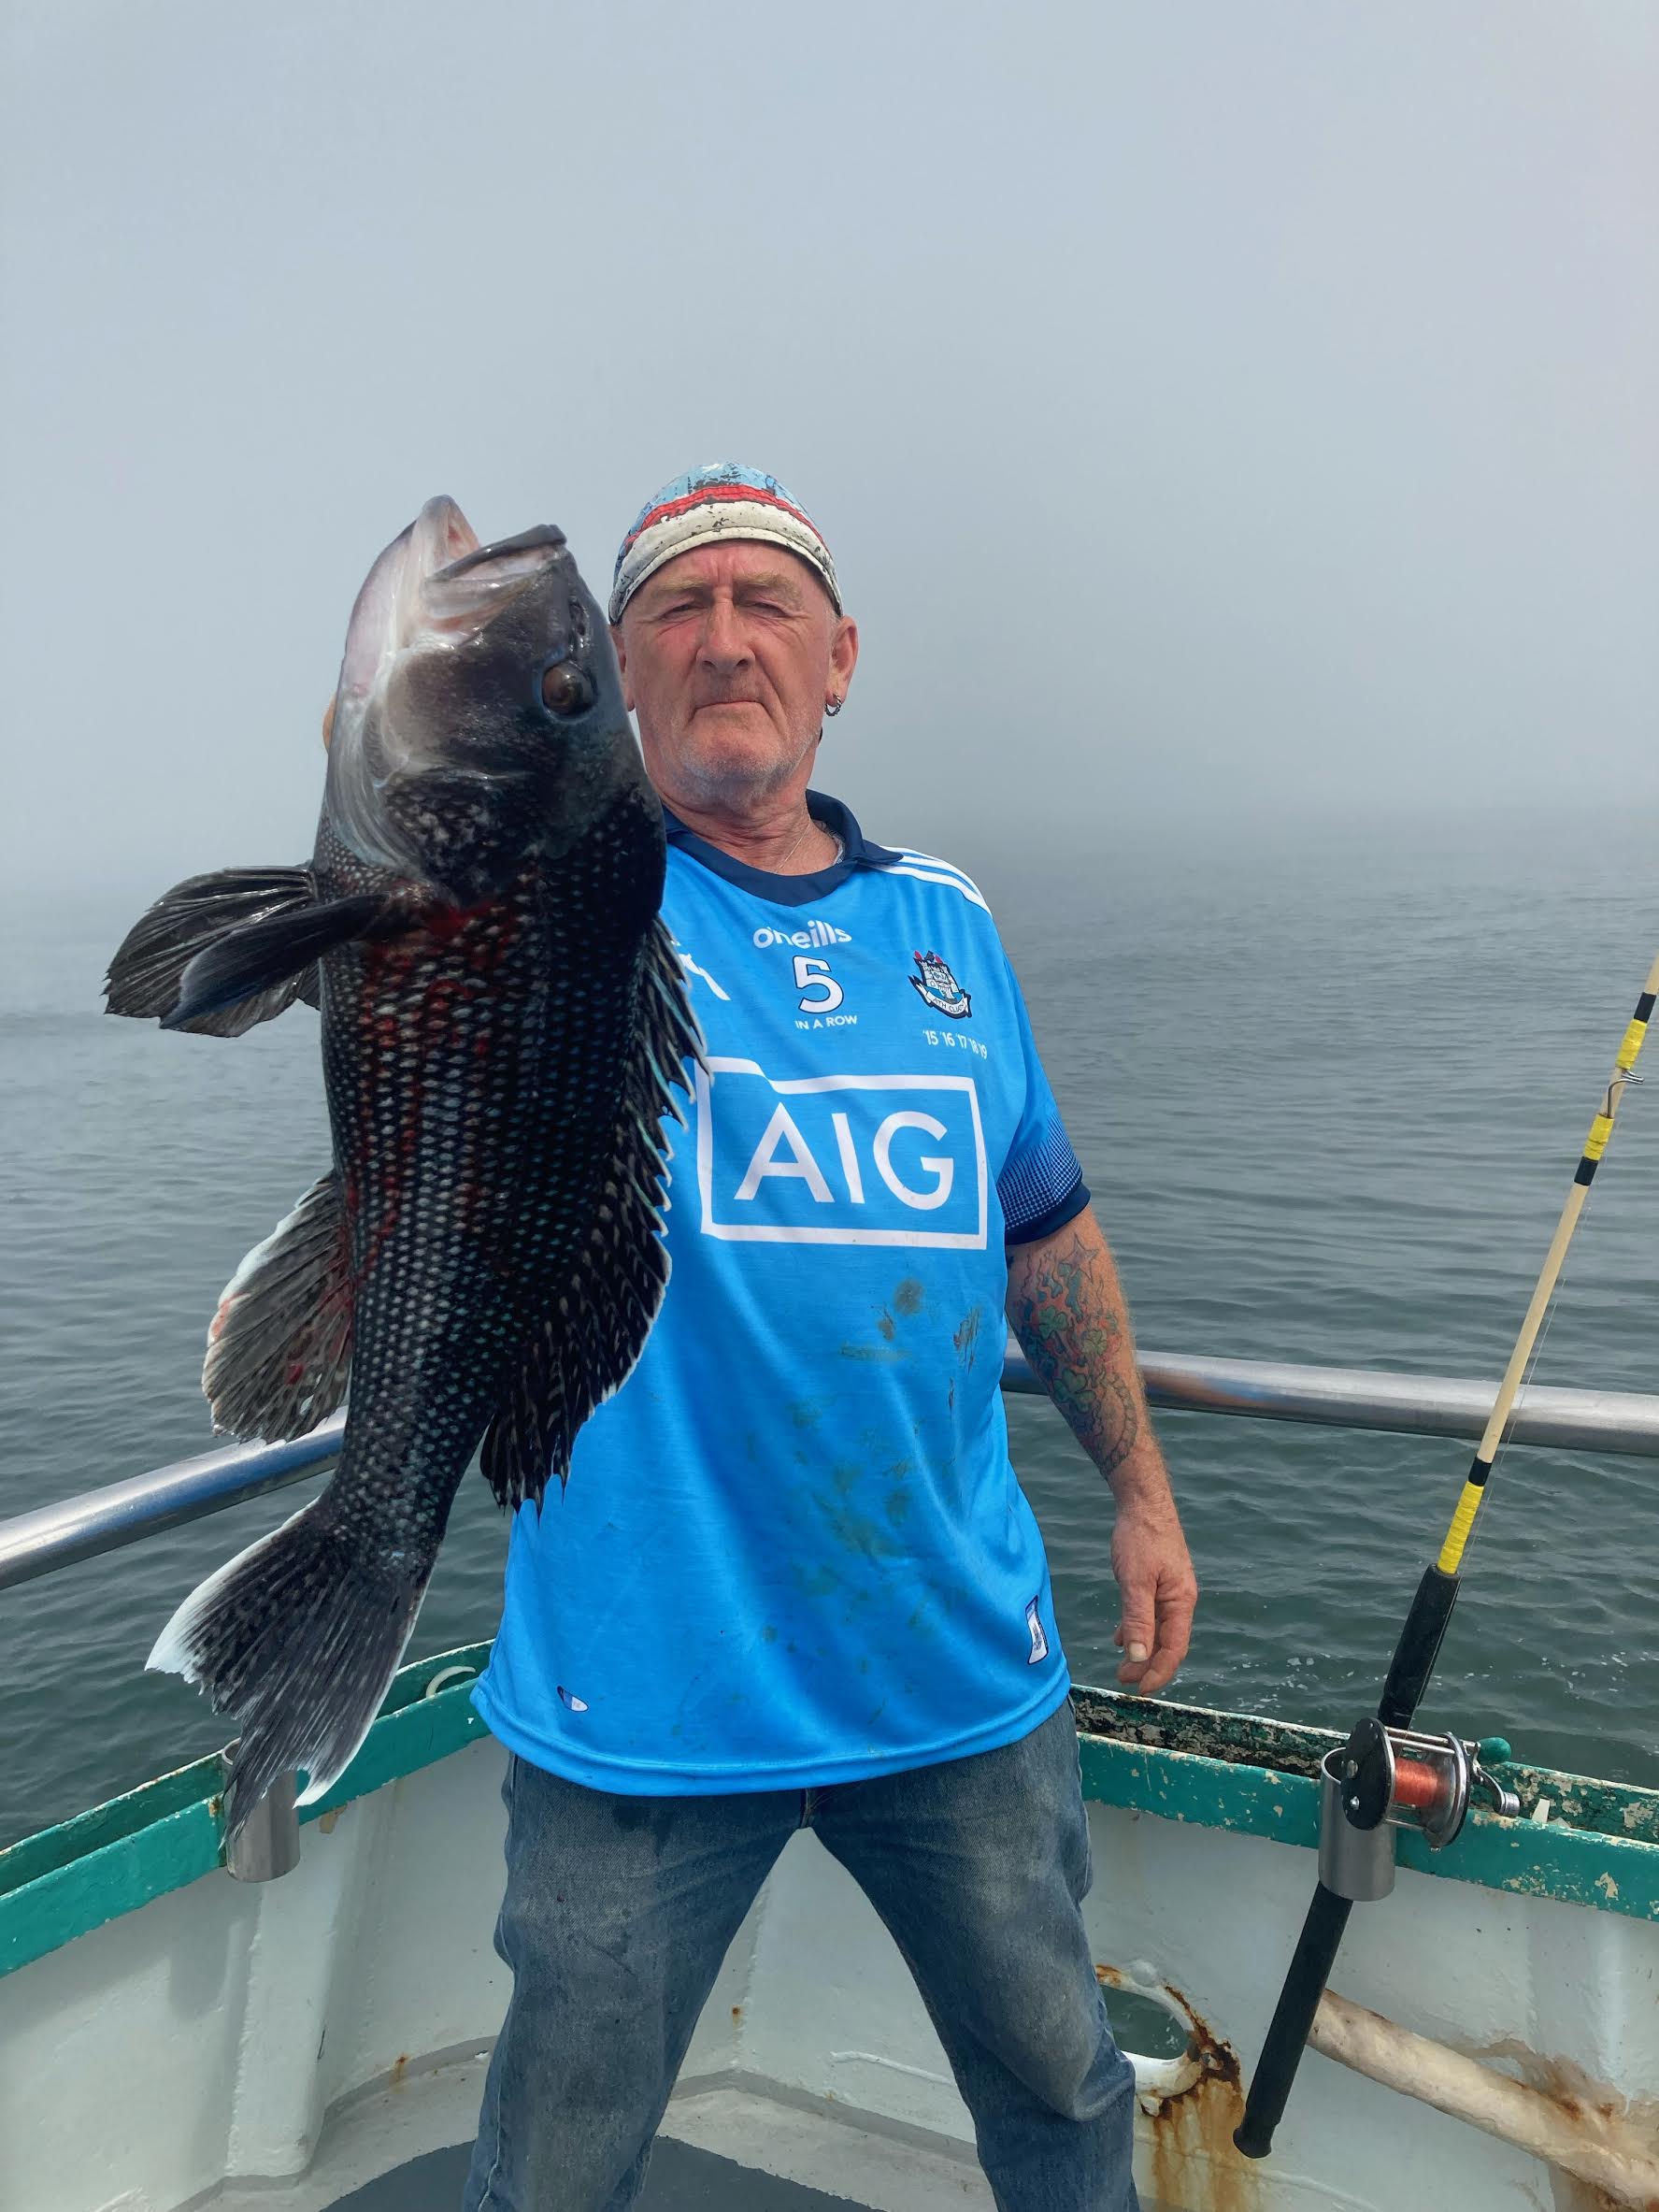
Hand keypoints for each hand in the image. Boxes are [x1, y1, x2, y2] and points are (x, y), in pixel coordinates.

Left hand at [1111, 1493, 1197, 1695]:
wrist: (1143, 1502)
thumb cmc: (1141, 1538)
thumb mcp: (1136, 1581)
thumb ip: (1138, 1620)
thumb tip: (1139, 1658)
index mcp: (1181, 1602)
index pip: (1174, 1649)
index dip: (1159, 1672)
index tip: (1140, 1690)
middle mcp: (1180, 1600)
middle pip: (1168, 1643)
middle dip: (1148, 1665)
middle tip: (1123, 1680)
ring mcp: (1169, 1590)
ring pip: (1158, 1630)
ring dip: (1142, 1650)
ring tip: (1122, 1666)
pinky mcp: (1157, 1582)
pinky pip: (1149, 1614)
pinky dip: (1137, 1629)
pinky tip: (1122, 1638)